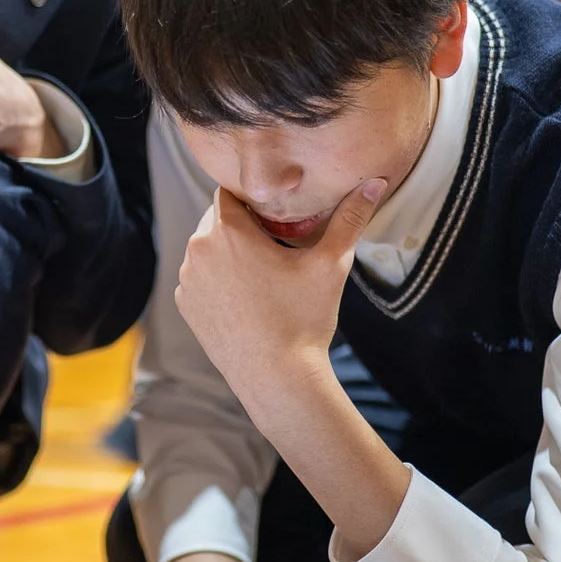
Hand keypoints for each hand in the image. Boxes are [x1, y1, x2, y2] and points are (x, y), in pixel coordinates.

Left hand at [174, 180, 389, 391]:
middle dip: (243, 224)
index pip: (231, 192)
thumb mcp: (330, 264)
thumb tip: (375, 183)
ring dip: (228, 250)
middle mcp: (197, 251)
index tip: (277, 213)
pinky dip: (216, 277)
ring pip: (206, 248)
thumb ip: (349, 219)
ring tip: (261, 269)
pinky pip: (199, 276)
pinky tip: (245, 294)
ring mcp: (187, 280)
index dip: (254, 198)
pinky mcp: (185, 304)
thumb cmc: (304, 319)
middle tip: (275, 241)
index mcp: (227, 232)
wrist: (276, 378)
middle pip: (217, 218)